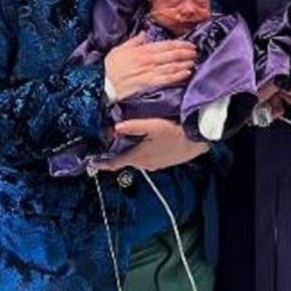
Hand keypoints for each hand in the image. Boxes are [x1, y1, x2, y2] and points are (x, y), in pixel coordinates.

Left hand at [93, 119, 208, 170]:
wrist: (198, 140)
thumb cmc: (176, 132)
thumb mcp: (152, 125)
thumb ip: (133, 126)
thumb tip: (115, 127)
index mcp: (138, 156)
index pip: (115, 163)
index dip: (102, 163)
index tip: (93, 163)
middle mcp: (145, 164)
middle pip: (125, 160)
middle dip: (117, 154)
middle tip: (109, 144)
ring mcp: (154, 165)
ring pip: (136, 160)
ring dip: (130, 153)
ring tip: (127, 142)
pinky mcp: (163, 163)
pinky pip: (147, 159)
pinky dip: (142, 153)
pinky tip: (146, 143)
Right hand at [104, 33, 196, 100]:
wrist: (102, 85)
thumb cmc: (109, 68)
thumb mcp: (119, 49)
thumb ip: (134, 41)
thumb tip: (145, 33)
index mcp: (141, 50)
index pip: (165, 45)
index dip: (179, 44)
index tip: (189, 44)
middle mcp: (147, 60)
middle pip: (171, 54)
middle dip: (186, 52)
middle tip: (196, 52)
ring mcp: (149, 72)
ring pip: (172, 66)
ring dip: (185, 63)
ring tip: (194, 61)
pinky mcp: (148, 84)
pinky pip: (166, 79)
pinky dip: (178, 75)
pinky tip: (186, 73)